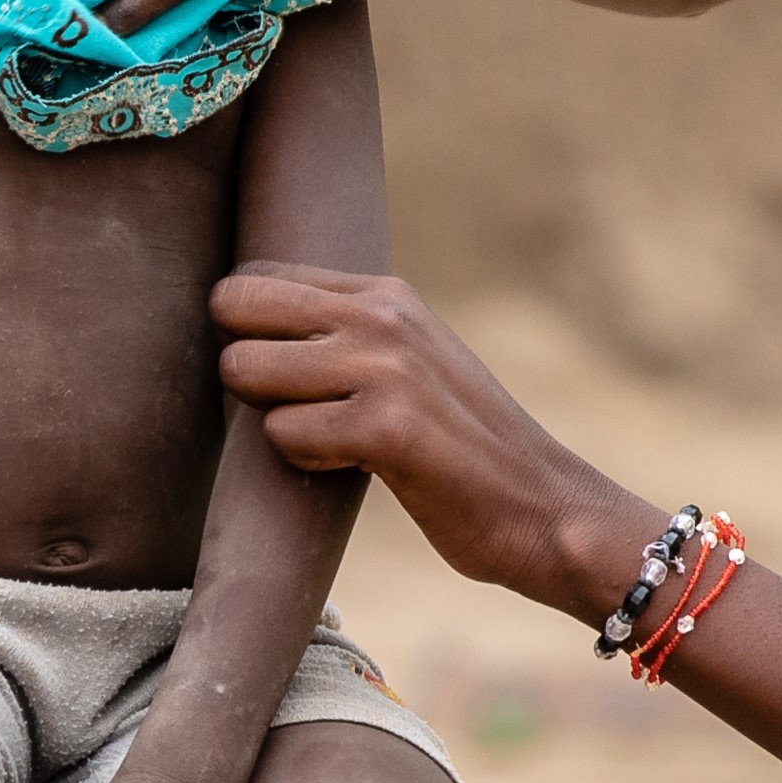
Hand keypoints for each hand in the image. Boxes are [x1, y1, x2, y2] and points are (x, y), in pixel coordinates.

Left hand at [212, 265, 655, 613]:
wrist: (546, 506)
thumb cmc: (462, 447)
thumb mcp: (410, 361)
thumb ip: (344, 332)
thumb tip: (238, 317)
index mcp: (385, 294)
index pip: (255, 275)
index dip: (245, 328)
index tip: (287, 372)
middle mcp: (383, 315)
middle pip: (235, 308)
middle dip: (246, 369)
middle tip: (304, 410)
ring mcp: (386, 367)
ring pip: (247, 372)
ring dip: (278, 421)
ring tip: (338, 441)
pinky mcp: (386, 427)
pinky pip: (283, 434)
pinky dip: (309, 462)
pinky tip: (361, 466)